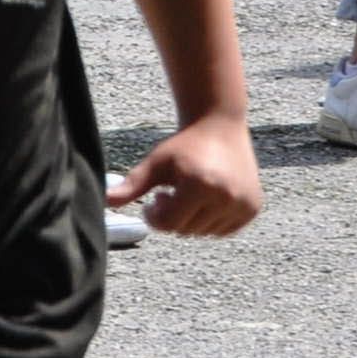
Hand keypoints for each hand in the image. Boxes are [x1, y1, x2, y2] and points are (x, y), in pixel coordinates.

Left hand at [109, 112, 258, 236]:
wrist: (220, 124)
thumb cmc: (182, 145)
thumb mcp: (154, 164)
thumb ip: (131, 185)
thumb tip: (104, 201)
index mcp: (199, 185)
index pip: (168, 225)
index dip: (155, 216)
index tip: (155, 199)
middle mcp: (225, 196)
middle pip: (185, 231)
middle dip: (173, 216)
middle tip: (172, 193)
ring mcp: (243, 203)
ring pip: (203, 233)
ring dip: (191, 220)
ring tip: (189, 193)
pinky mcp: (253, 207)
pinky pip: (223, 230)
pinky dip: (210, 221)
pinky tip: (207, 199)